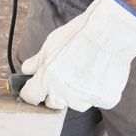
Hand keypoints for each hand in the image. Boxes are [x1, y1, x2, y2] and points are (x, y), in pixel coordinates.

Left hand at [19, 0, 135, 111]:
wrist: (109, 33)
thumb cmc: (79, 34)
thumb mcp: (51, 43)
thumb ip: (36, 61)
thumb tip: (26, 70)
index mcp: (46, 80)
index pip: (31, 96)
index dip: (33, 90)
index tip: (37, 86)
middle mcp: (64, 94)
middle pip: (53, 103)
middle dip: (55, 92)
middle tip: (66, 73)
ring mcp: (85, 99)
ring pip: (76, 103)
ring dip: (77, 93)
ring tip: (86, 71)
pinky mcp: (105, 100)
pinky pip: (97, 99)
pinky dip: (98, 90)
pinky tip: (101, 73)